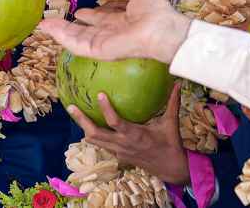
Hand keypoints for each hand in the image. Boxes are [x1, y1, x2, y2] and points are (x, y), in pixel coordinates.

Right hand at [41, 0, 190, 63]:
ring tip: (43, 25)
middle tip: (52, 20)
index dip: (89, 14)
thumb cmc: (155, 12)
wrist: (162, 30)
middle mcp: (112, 33)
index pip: (102, 19)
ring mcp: (104, 43)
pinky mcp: (99, 50)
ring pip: (77, 38)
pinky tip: (51, 30)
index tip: (77, 9)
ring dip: (60, 32)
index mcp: (122, 21)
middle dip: (69, 26)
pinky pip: (78, 45)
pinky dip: (63, 38)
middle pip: (86, 30)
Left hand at [68, 84, 189, 184]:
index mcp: (135, 135)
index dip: (106, 109)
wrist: (168, 167)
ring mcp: (118, 151)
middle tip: (71, 106)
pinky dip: (92, 134)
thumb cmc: (170, 143)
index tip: (98, 94)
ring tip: (75, 111)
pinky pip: (100, 144)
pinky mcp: (117, 154)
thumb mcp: (171, 122)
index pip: (116, 123)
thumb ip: (172, 102)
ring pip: (94, 141)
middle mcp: (123, 144)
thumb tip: (178, 83)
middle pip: (95, 134)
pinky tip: (89, 123)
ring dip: (83, 127)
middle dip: (82, 121)